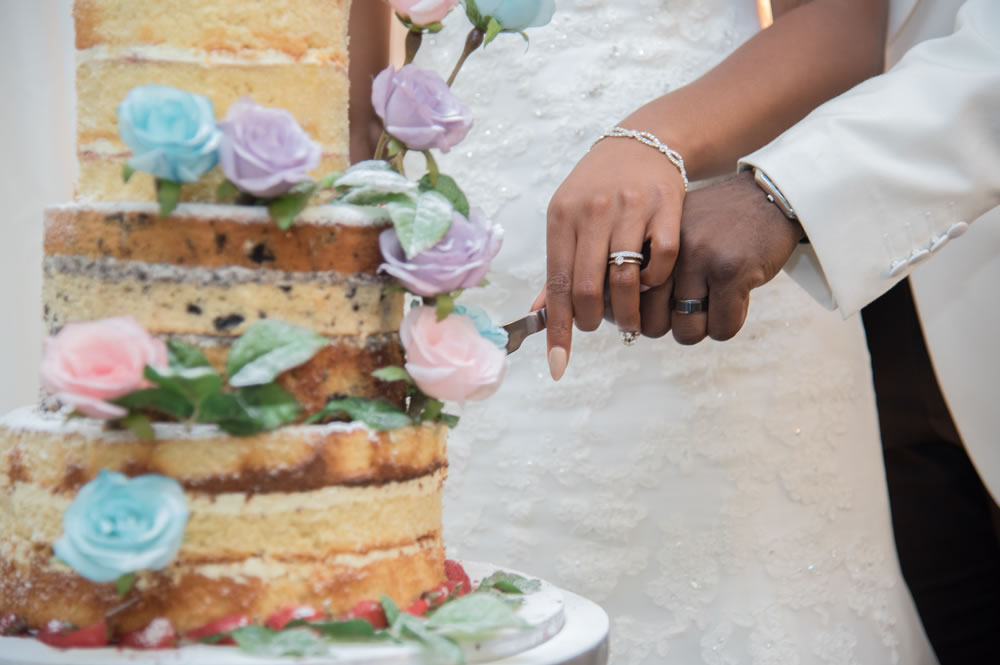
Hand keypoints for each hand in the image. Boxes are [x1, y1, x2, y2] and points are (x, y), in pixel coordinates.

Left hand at [544, 137, 685, 378]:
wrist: (644, 143)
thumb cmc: (599, 189)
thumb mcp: (568, 217)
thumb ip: (559, 265)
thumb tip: (538, 312)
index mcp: (561, 217)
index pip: (557, 284)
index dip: (558, 328)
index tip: (558, 364)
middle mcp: (592, 211)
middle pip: (589, 287)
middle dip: (593, 321)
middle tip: (601, 327)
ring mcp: (631, 208)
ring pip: (626, 278)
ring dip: (628, 310)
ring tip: (629, 318)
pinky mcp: (667, 207)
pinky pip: (663, 259)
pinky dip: (656, 280)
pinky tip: (652, 281)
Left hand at [639, 171, 802, 343]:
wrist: (770, 195)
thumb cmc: (721, 223)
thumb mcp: (677, 233)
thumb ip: (653, 267)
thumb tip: (634, 320)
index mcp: (651, 242)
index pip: (630, 300)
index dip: (645, 317)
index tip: (663, 314)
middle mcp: (669, 251)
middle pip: (654, 324)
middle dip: (675, 327)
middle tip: (693, 313)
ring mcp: (701, 261)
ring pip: (688, 331)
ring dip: (704, 329)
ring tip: (717, 306)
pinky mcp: (733, 272)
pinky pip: (722, 327)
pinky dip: (730, 324)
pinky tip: (739, 301)